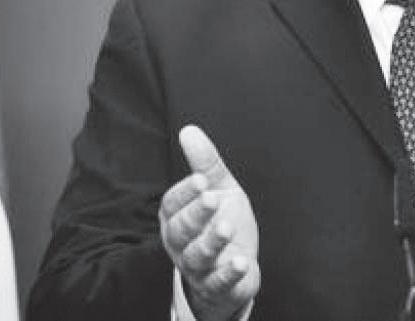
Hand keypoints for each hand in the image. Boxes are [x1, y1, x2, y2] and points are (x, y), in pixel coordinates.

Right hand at [160, 125, 259, 320]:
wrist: (237, 264)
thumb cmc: (223, 220)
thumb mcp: (219, 188)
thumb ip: (205, 163)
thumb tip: (189, 130)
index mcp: (177, 217)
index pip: (172, 204)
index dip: (185, 193)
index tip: (202, 180)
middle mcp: (181, 243)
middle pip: (180, 230)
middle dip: (195, 215)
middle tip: (212, 198)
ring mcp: (197, 267)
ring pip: (196, 256)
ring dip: (211, 242)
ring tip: (227, 228)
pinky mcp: (216, 285)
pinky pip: (217, 282)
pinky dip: (228, 273)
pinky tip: (242, 261)